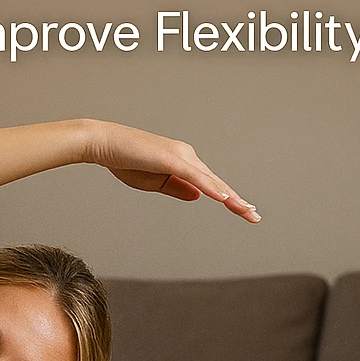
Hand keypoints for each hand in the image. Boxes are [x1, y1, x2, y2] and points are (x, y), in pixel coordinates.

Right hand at [84, 120, 260, 222]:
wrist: (105, 144)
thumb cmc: (126, 160)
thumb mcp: (155, 182)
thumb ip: (178, 188)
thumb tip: (199, 196)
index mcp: (183, 162)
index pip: (210, 184)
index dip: (228, 198)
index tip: (244, 211)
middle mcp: (186, 156)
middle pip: (217, 183)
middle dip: (237, 201)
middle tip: (255, 217)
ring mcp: (181, 156)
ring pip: (212, 181)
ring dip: (231, 198)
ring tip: (247, 212)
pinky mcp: (172, 159)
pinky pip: (196, 177)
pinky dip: (212, 188)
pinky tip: (225, 198)